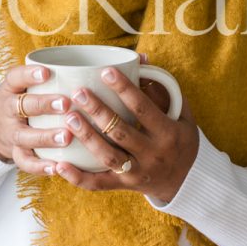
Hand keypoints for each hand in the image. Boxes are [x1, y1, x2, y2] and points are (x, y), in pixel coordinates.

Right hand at [0, 65, 72, 173]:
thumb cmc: (20, 98)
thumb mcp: (23, 84)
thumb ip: (50, 77)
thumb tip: (94, 67)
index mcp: (11, 88)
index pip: (16, 77)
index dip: (29, 75)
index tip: (46, 73)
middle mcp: (8, 110)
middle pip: (22, 106)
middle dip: (44, 105)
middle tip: (66, 104)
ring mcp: (11, 133)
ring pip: (24, 136)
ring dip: (45, 137)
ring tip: (66, 137)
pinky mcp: (15, 152)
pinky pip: (25, 161)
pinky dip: (39, 166)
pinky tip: (56, 167)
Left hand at [54, 66, 199, 202]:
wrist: (188, 180)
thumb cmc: (180, 137)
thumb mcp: (181, 113)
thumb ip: (162, 88)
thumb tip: (141, 59)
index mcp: (168, 132)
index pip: (143, 108)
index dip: (124, 89)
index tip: (105, 71)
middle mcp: (153, 154)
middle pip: (121, 131)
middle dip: (98, 111)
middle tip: (78, 92)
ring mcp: (138, 173)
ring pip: (108, 157)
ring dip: (87, 138)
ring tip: (68, 118)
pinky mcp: (124, 186)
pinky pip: (98, 184)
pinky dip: (77, 177)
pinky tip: (58, 165)